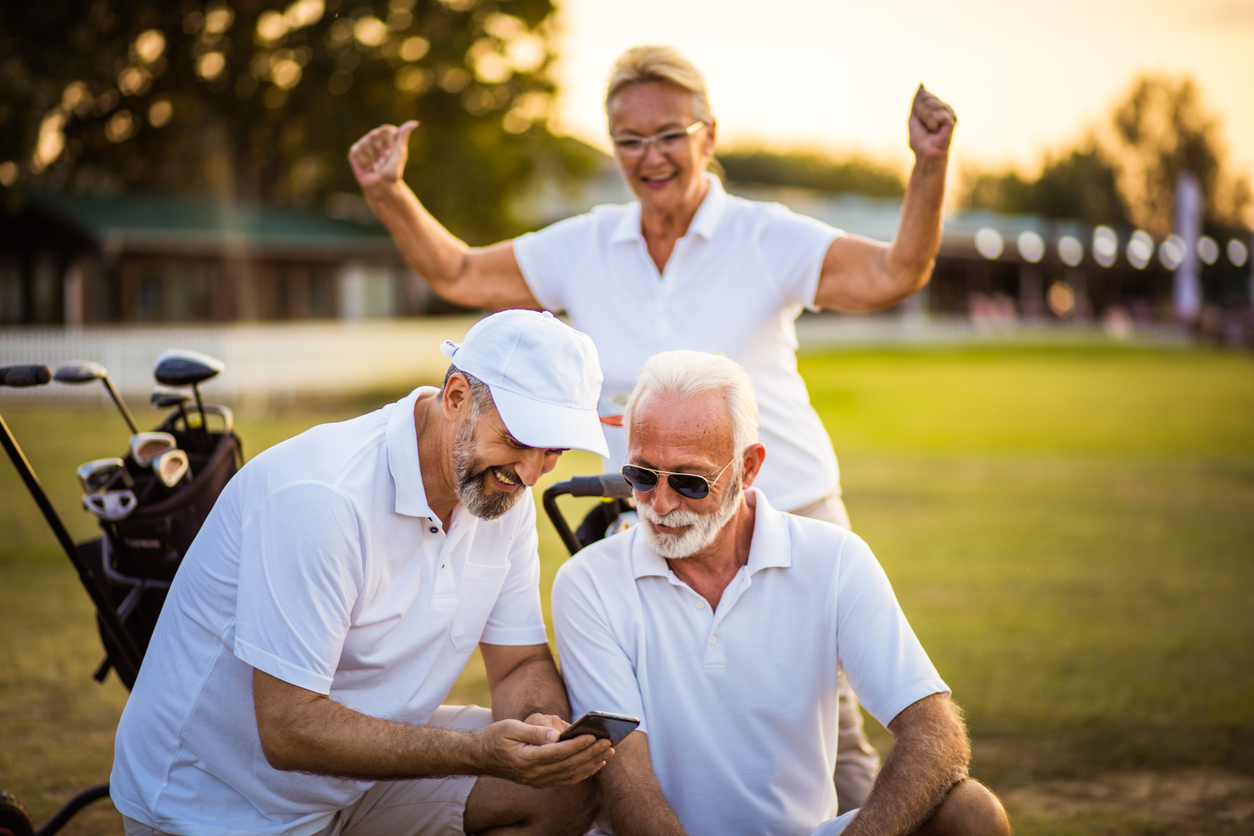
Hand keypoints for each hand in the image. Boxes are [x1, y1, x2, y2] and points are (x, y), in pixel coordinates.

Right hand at [349, 121, 418, 190]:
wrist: (381, 186)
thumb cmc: (393, 171)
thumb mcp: (400, 152)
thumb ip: (404, 135)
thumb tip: (416, 122)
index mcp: (387, 136)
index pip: (386, 130)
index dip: (389, 144)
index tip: (391, 154)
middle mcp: (375, 137)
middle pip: (374, 134)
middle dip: (380, 151)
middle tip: (383, 162)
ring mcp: (364, 143)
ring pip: (365, 143)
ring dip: (372, 158)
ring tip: (375, 165)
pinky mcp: (354, 151)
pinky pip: (357, 151)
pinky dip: (363, 162)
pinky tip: (367, 167)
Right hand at [475, 718, 612, 787]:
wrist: (481, 757)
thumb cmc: (495, 737)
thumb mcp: (511, 728)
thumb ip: (534, 732)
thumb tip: (557, 734)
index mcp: (526, 759)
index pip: (558, 753)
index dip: (577, 745)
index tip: (594, 735)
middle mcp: (534, 774)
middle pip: (568, 765)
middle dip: (591, 754)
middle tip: (609, 742)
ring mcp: (538, 781)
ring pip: (571, 775)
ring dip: (591, 764)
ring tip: (608, 752)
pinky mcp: (541, 782)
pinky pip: (566, 779)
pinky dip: (583, 772)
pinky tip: (595, 763)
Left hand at [907, 85, 955, 159]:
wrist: (925, 153)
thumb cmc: (920, 138)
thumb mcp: (914, 116)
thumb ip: (917, 100)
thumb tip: (921, 84)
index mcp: (937, 105)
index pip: (922, 95)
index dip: (916, 109)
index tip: (920, 120)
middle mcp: (945, 107)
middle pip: (926, 98)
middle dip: (920, 114)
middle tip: (925, 126)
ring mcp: (950, 112)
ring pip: (930, 107)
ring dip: (925, 120)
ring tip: (931, 129)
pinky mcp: (952, 120)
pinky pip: (936, 115)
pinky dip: (931, 124)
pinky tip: (935, 130)